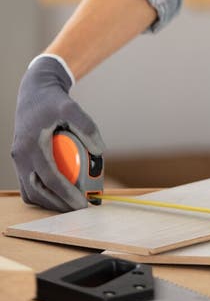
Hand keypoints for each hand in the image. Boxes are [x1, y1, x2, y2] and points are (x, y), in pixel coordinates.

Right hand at [11, 56, 104, 211]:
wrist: (34, 91)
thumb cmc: (52, 100)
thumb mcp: (71, 107)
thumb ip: (86, 127)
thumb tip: (100, 151)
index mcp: (30, 146)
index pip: (49, 178)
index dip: (66, 194)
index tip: (82, 204)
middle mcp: (20, 156)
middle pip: (37, 191)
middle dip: (57, 204)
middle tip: (79, 209)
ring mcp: (18, 160)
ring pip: (30, 191)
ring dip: (49, 202)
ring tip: (70, 204)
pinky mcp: (20, 160)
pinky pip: (28, 185)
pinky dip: (42, 193)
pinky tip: (58, 193)